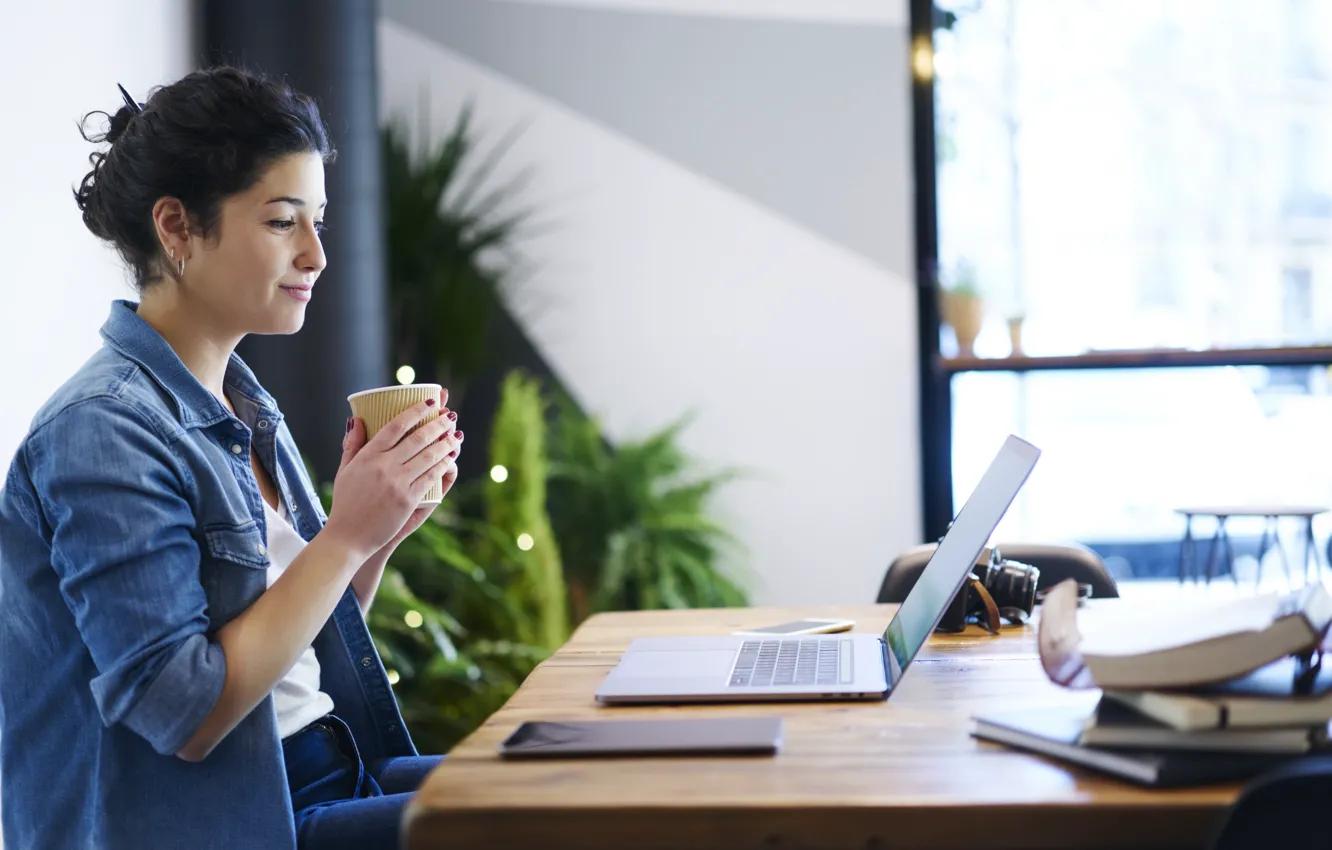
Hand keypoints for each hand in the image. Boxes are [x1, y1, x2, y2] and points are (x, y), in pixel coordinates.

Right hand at [322, 394, 457, 559]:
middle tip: (451, 416)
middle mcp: (384, 466)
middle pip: (418, 438)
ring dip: (446, 443)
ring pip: (428, 456)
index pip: (396, 425)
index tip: (431, 403)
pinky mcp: (407, 500)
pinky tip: (451, 458)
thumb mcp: (345, 470)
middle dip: (438, 424)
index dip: (416, 411)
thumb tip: (356, 419)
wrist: (348, 537)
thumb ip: (353, 444)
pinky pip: (430, 477)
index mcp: (368, 456)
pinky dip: (443, 465)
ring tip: (456, 434)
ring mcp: (397, 483)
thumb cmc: (345, 503)